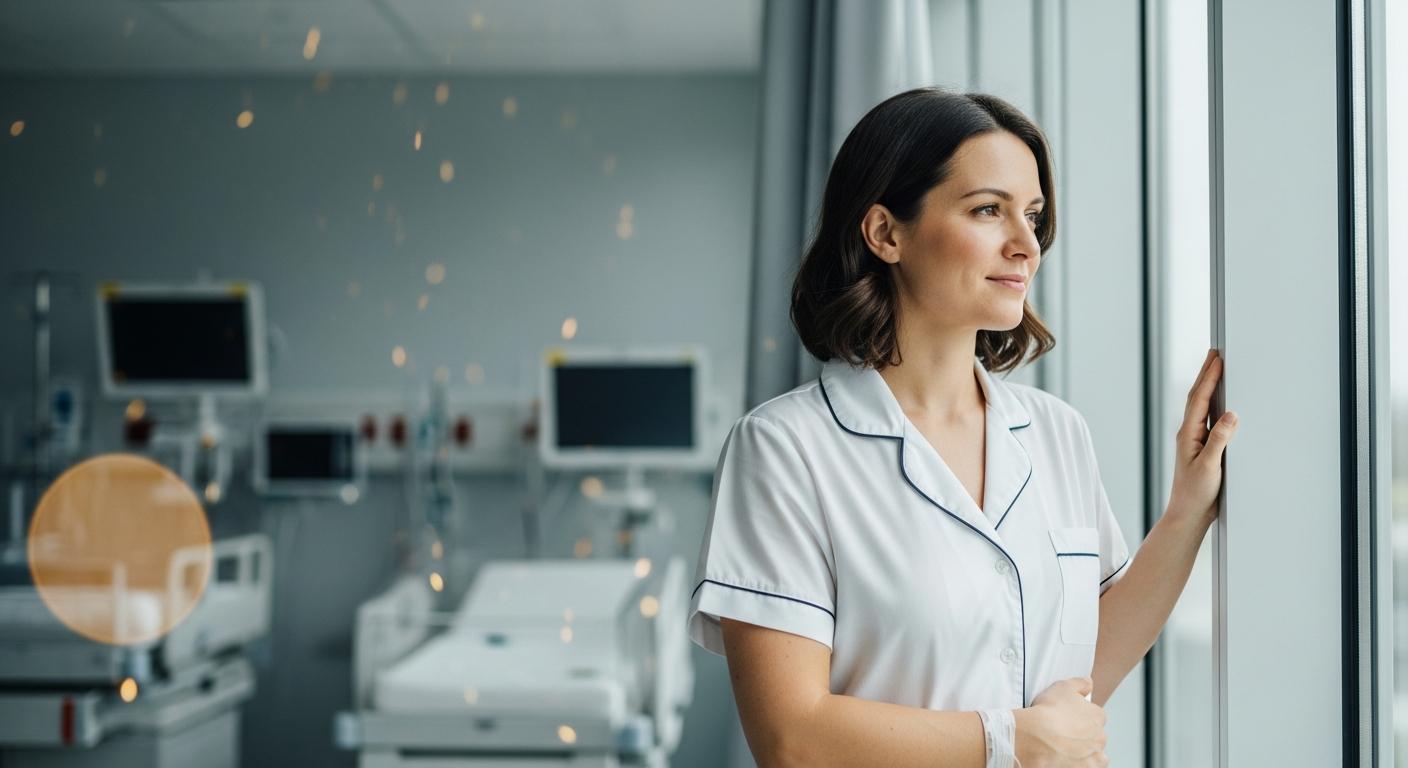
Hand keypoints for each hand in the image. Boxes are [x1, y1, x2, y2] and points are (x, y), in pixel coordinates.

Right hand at [1013, 677, 1107, 766]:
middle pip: (1096, 734)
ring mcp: (1093, 754)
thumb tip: (1088, 684)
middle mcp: (1099, 736)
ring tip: (1068, 747)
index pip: (1096, 715)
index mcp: (1097, 715)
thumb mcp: (1063, 686)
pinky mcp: (1086, 767)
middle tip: (1066, 732)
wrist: (1036, 737)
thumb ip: (1080, 683)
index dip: (1082, 716)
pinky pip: (1092, 766)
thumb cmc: (1048, 713)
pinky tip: (1072, 759)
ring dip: (1087, 750)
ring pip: (1096, 752)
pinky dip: (1085, 763)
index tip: (1070, 717)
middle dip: (1085, 733)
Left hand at [1169, 348, 1237, 523]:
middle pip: (1198, 397)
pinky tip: (1224, 401)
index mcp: (1188, 434)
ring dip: (1210, 386)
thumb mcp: (1209, 466)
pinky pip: (1211, 420)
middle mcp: (1190, 433)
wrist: (1190, 513)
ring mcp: (1196, 440)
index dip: (1209, 377)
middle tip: (1215, 352)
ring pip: (1204, 406)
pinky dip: (1216, 405)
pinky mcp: (1204, 448)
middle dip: (1207, 373)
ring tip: (1218, 367)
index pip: (1199, 399)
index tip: (1217, 358)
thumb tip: (1230, 415)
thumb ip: (1219, 440)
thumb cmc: (1196, 493)